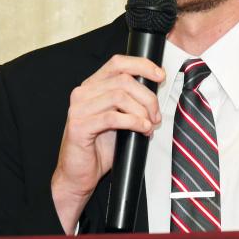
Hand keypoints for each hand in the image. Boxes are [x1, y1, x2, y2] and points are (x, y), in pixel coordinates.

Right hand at [51, 55, 164, 233]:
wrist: (79, 175)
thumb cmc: (100, 147)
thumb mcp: (120, 118)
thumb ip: (131, 101)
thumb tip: (156, 93)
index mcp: (92, 86)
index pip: (118, 63)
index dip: (141, 65)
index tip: (160, 76)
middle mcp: (83, 93)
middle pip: (124, 80)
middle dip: (148, 97)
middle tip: (156, 115)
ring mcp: (79, 109)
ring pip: (120, 96)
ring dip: (142, 111)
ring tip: (149, 125)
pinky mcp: (79, 126)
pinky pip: (112, 117)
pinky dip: (133, 122)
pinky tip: (142, 129)